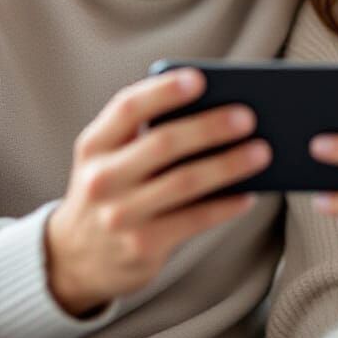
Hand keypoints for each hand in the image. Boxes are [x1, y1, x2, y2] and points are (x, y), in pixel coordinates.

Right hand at [46, 68, 270, 315]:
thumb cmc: (112, 189)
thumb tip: (217, 110)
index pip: (127, 108)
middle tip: (248, 117)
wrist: (75, 258)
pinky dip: (225, 205)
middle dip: (210, 127)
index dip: (164, 91)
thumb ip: (145, 133)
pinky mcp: (141, 247)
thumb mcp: (110, 157)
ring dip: (228, 165)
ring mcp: (120, 215)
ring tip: (262, 152)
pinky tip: (249, 195)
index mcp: (94, 144)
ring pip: (184, 182)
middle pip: (163, 143)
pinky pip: (194, 220)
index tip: (200, 79)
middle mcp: (102, 178)